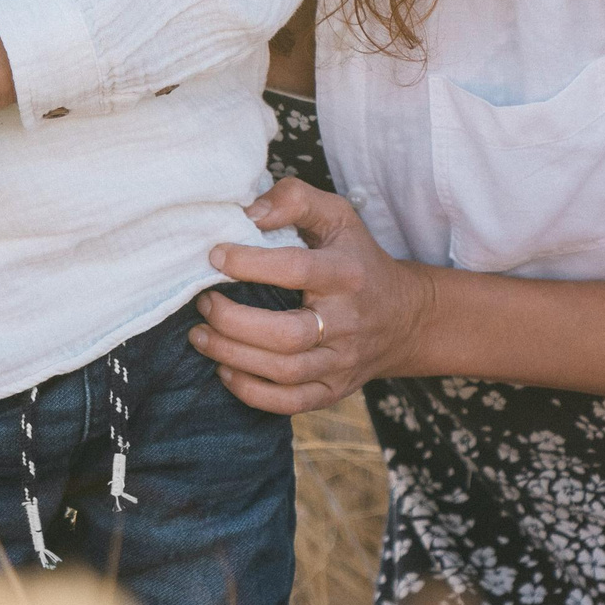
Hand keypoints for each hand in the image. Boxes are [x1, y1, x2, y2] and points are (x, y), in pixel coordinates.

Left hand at [189, 178, 439, 414]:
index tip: (215, 255)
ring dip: (233, 356)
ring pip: (284, 372)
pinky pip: (290, 403)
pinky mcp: (334, 390)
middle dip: (234, 322)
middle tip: (203, 303)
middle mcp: (347, 322)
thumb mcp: (337, 215)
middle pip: (287, 335)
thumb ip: (293, 200)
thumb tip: (247, 214)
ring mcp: (342, 361)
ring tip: (200, 335)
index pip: (296, 270)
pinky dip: (252, 392)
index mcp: (346, 274)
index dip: (250, 264)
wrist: (404, 317)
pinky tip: (224, 370)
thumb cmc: (356, 259)